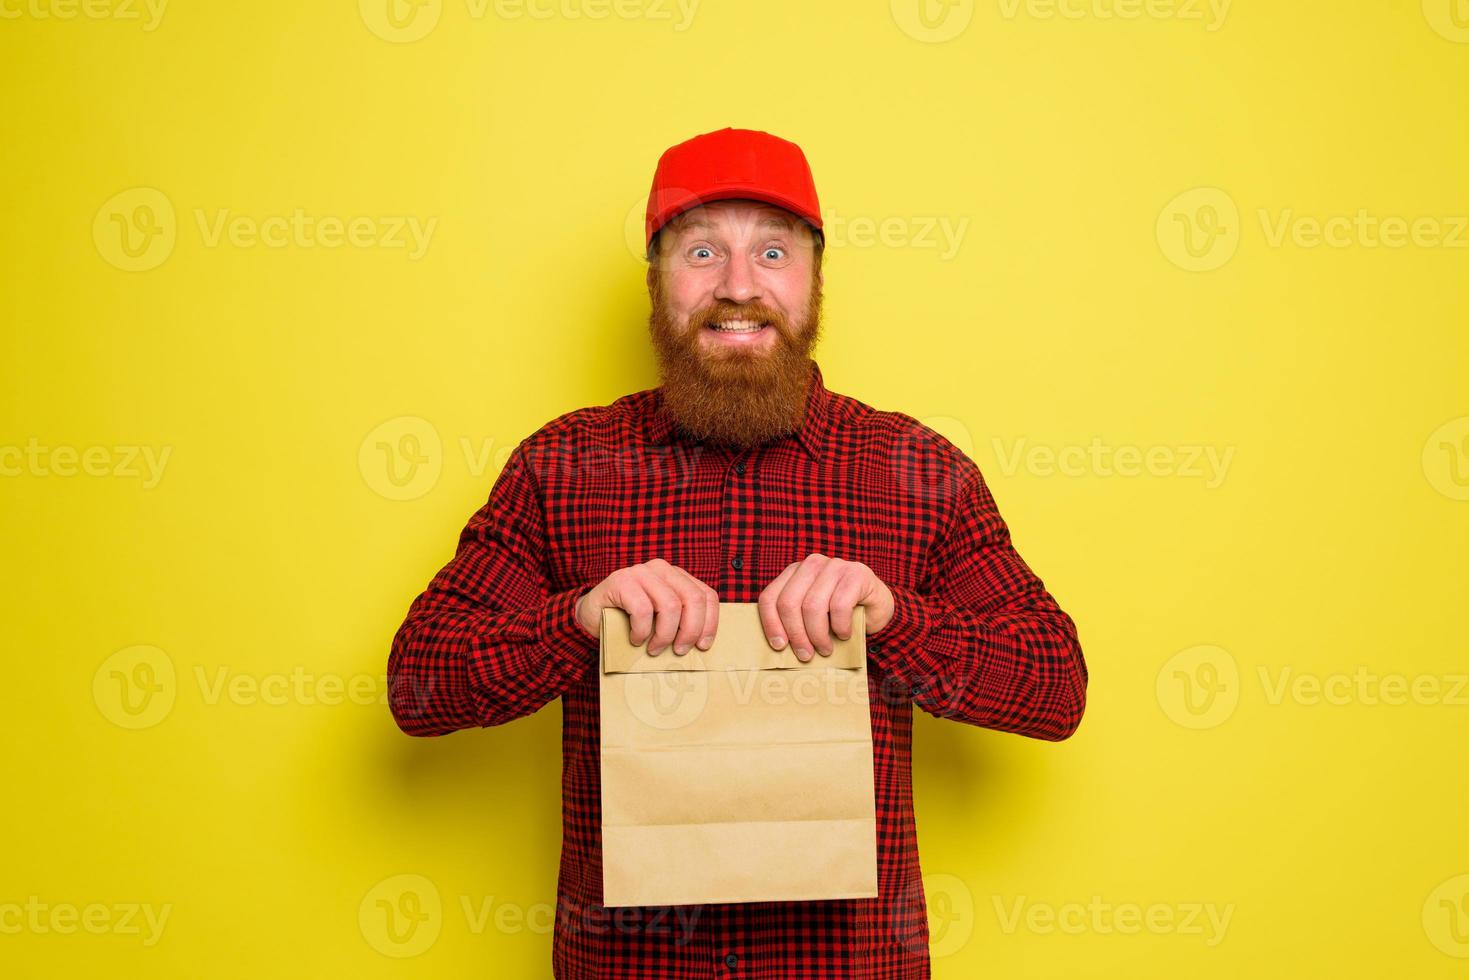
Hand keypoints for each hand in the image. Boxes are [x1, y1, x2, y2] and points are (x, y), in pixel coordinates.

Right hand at [574, 558, 719, 655]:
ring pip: (670, 606)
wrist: (592, 616)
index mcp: (677, 576)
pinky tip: (636, 639)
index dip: (709, 623)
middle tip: (679, 651)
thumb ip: (680, 621)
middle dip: (690, 631)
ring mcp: (641, 572)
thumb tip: (702, 645)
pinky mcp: (621, 580)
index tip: (703, 646)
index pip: (707, 595)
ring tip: (654, 649)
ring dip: (664, 635)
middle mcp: (662, 569)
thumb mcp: (661, 619)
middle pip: (693, 600)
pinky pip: (642, 609)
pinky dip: (642, 631)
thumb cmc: (631, 621)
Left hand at [757, 554, 893, 661]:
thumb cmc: (840, 615)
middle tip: (805, 655)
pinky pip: (839, 606)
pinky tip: (844, 635)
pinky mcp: (856, 574)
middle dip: (796, 634)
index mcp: (794, 572)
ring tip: (825, 650)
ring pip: (812, 606)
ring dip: (818, 635)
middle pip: (789, 603)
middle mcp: (811, 564)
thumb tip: (778, 647)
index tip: (779, 646)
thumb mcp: (811, 616)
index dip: (771, 624)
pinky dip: (840, 627)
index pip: (770, 597)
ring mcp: (834, 566)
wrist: (877, 607)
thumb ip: (794, 621)